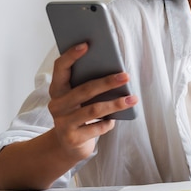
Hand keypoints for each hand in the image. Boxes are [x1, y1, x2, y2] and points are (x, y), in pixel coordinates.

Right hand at [47, 43, 137, 160]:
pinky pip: (97, 128)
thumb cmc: (78, 113)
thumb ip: (87, 85)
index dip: (71, 55)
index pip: (60, 68)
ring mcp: (63, 123)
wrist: (67, 145)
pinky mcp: (73, 138)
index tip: (86, 44)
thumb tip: (114, 70)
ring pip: (93, 110)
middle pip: (84, 90)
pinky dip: (108, 123)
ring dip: (116, 104)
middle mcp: (57, 105)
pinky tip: (115, 120)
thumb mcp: (78, 98)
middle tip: (126, 76)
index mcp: (57, 89)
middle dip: (107, 82)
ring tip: (133, 98)